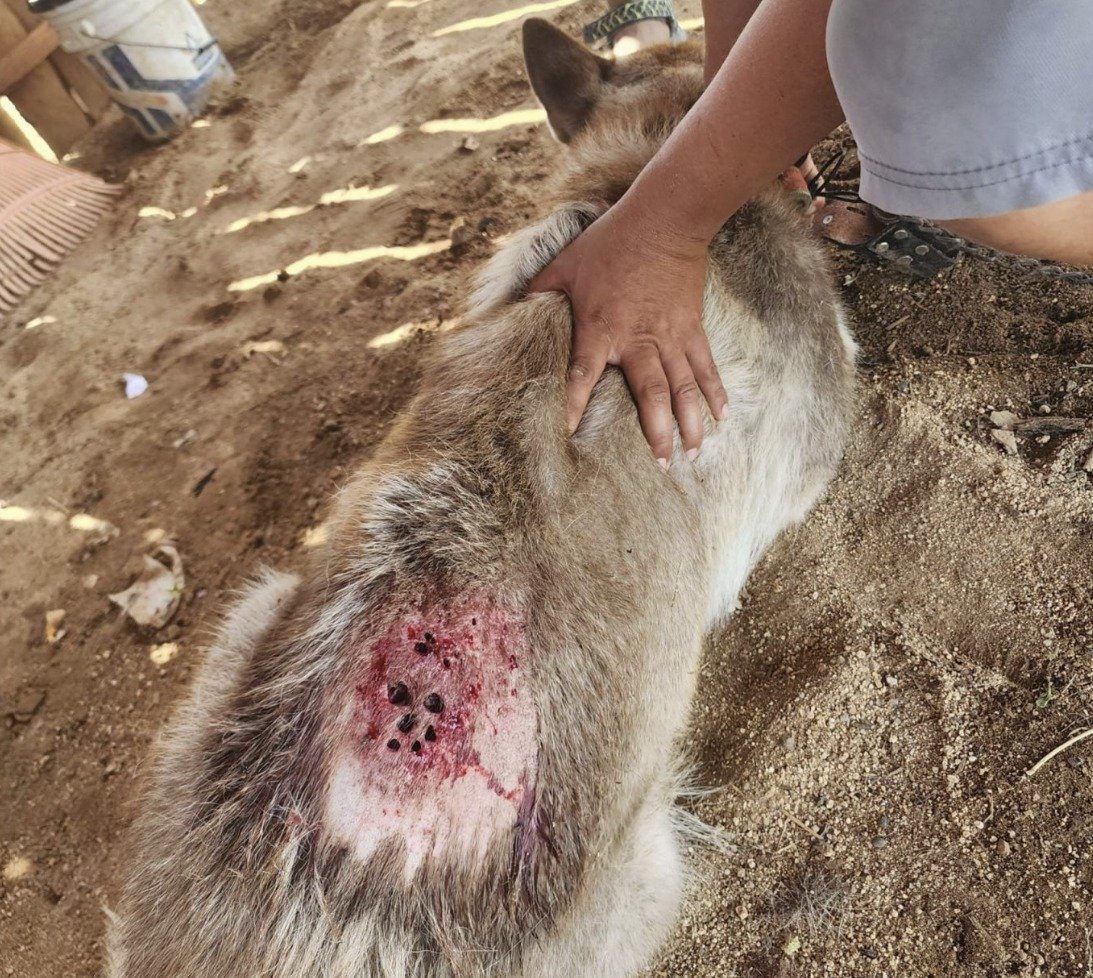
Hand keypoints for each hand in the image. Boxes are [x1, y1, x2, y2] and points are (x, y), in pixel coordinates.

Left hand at [529, 206, 727, 465]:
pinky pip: (706, 366)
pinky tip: (723, 417)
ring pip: (683, 387)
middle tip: (661, 464)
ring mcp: (670, 336)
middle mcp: (638, 339)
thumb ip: (538, 295)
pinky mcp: (692, 328)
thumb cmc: (608, 243)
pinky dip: (716, 392)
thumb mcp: (563, 266)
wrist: (664, 219)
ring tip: (694, 454)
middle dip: (656, 432)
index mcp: (600, 328)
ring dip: (690, 422)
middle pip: (649, 394)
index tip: (569, 436)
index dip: (575, 406)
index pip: (583, 375)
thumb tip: (509, 315)